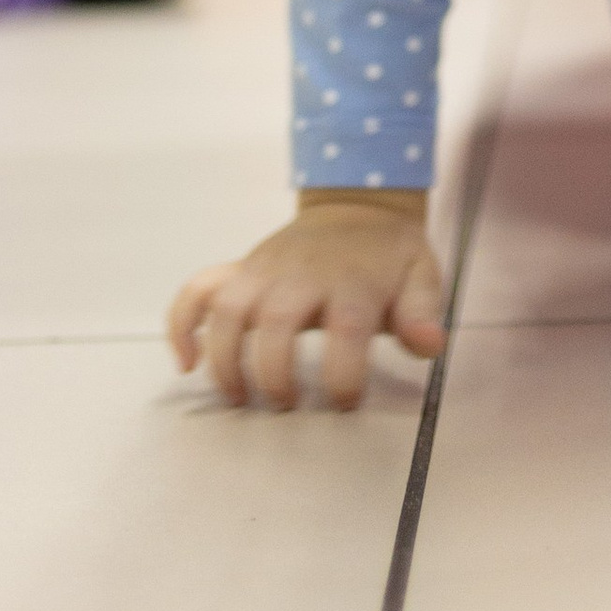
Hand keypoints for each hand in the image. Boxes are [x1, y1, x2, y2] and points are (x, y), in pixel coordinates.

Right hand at [168, 191, 443, 409]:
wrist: (356, 204)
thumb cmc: (388, 255)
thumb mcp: (421, 275)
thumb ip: (422, 311)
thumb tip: (428, 344)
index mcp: (353, 280)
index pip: (348, 327)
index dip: (344, 373)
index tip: (344, 403)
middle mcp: (302, 273)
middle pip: (276, 321)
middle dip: (274, 372)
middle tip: (286, 406)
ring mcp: (264, 270)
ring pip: (227, 309)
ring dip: (224, 358)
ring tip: (240, 398)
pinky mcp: (240, 270)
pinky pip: (197, 290)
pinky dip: (182, 324)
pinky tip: (186, 362)